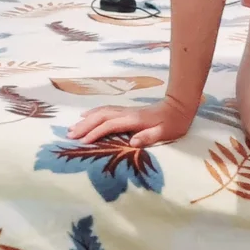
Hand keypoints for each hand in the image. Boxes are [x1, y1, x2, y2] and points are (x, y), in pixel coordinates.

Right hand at [67, 96, 195, 147]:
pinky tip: (87, 116)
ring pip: (102, 112)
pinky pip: (106, 110)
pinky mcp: (127, 111)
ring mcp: (126, 111)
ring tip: (72, 128)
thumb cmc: (174, 123)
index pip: (110, 125)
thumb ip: (149, 137)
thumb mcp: (165, 133)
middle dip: (85, 125)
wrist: (179, 107)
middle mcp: (127, 113)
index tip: (84, 142)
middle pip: (101, 117)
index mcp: (134, 120)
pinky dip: (94, 113)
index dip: (96, 132)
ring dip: (86, 119)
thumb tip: (132, 142)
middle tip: (70, 135)